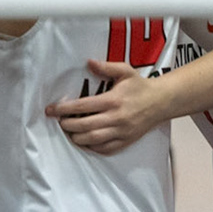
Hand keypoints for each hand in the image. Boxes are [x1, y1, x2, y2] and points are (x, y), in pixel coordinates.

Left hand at [46, 60, 167, 154]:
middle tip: (59, 122)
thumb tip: (88, 62)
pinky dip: (92, 147)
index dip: (64, 109)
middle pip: (85, 126)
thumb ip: (106, 67)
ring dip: (77, 138)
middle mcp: (116, 118)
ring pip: (93, 140)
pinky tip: (84, 141)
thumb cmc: (140, 86)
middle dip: (67, 125)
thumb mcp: (125, 71)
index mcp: (113, 100)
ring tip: (69, 132)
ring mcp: (121, 132)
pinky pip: (105, 149)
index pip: (83, 106)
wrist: (161, 102)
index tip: (51, 110)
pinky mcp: (126, 141)